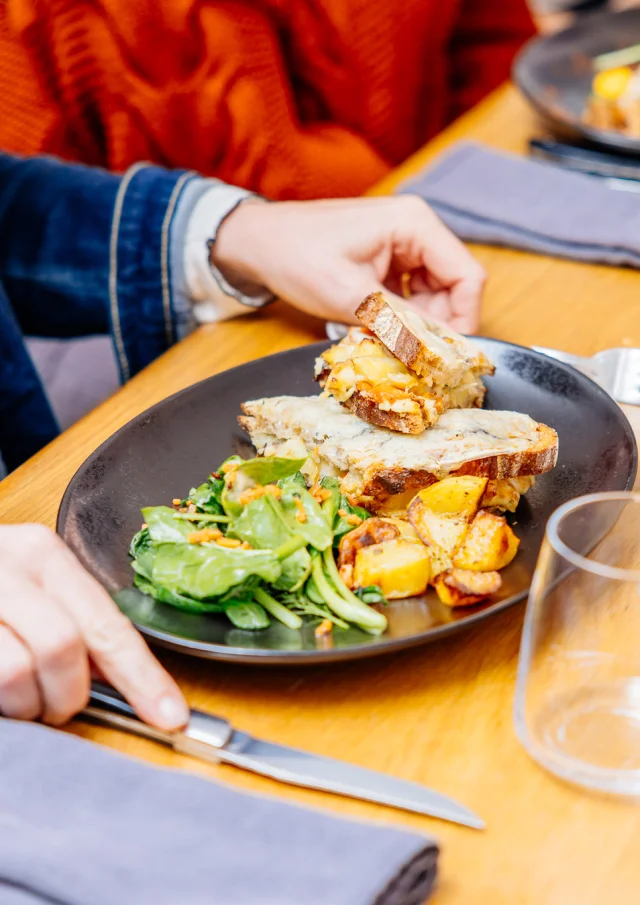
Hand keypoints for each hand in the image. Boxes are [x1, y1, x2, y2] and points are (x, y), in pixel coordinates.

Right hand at [0, 525, 188, 728]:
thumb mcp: (33, 583)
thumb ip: (74, 621)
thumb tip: (122, 678)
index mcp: (41, 554)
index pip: (107, 623)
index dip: (143, 677)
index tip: (170, 716)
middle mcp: (6, 567)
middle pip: (63, 649)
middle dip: (68, 695)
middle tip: (59, 705)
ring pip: (14, 674)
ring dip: (24, 704)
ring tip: (18, 694)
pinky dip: (0, 704)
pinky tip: (0, 692)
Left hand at [212, 195, 485, 332]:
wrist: (257, 243)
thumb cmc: (296, 257)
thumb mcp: (350, 296)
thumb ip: (399, 323)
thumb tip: (435, 355)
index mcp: (415, 224)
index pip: (467, 276)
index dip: (464, 320)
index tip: (448, 357)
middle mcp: (416, 229)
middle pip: (453, 289)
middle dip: (436, 326)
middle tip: (413, 357)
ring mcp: (402, 244)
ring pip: (433, 297)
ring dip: (416, 324)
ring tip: (387, 343)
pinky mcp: (388, 260)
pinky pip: (411, 296)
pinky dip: (400, 317)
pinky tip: (377, 329)